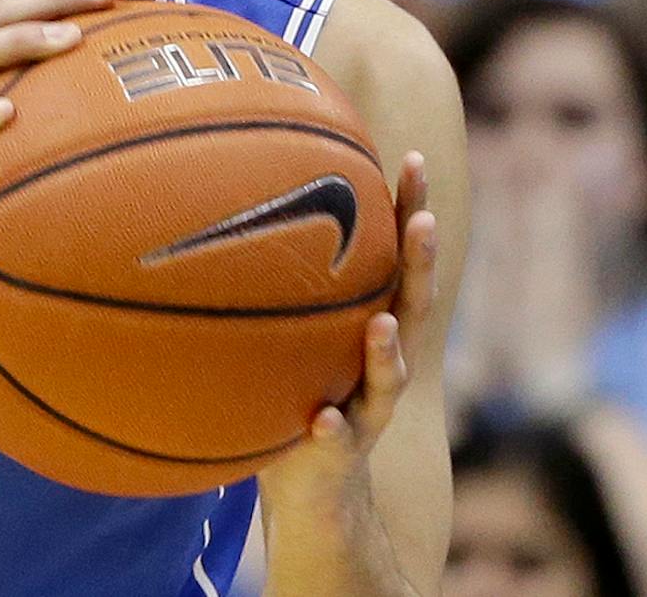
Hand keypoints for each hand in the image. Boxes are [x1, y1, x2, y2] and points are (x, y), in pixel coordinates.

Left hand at [260, 153, 437, 509]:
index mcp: (371, 323)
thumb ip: (276, 281)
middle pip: (413, 305)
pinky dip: (334, 429)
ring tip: (382, 325)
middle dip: (420, 263)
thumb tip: (224, 198)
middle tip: (422, 222)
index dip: (411, 211)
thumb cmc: (295, 388)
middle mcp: (382, 361)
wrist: (313, 486)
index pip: (398, 260)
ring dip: (387, 351)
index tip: (415, 160)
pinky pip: (338, 440)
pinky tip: (324, 419)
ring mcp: (368, 407)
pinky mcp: (341, 452)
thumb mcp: (291, 330)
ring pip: (389, 376)